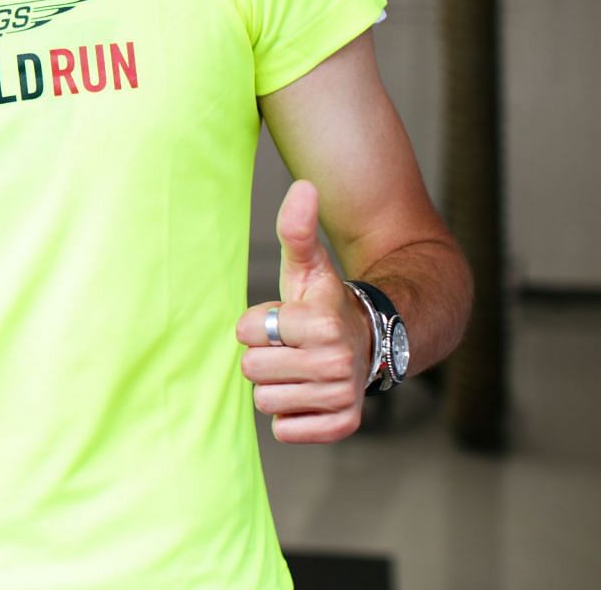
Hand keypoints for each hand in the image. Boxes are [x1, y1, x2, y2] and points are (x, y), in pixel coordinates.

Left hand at [235, 180, 374, 442]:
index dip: (258, 323)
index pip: (247, 330)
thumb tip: (304, 186)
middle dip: (264, 356)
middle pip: (251, 369)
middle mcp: (335, 363)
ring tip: (300, 368)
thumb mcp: (307, 264)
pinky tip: (308, 394)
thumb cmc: (323, 302)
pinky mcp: (342, 426)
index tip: (283, 319)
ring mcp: (341, 396)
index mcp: (320, 323)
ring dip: (276, 385)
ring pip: (265, 400)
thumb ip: (297, 227)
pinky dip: (291, 416)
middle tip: (291, 347)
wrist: (369, 342)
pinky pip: (285, 430)